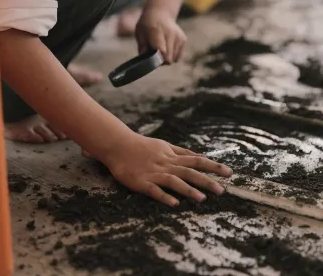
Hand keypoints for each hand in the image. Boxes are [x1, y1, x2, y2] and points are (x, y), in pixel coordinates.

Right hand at [104, 132, 231, 205]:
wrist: (118, 145)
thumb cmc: (142, 145)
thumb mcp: (164, 145)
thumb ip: (181, 152)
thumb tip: (198, 155)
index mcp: (172, 155)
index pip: (197, 160)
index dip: (213, 166)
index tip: (229, 173)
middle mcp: (165, 164)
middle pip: (189, 171)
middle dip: (206, 180)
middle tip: (223, 190)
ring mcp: (153, 173)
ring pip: (174, 181)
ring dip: (188, 189)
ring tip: (203, 199)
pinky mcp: (141, 182)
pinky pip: (154, 190)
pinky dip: (164, 196)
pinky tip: (174, 204)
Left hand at [135, 7, 185, 62]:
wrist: (160, 13)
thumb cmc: (147, 25)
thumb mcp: (139, 33)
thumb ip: (142, 46)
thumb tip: (145, 59)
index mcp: (156, 31)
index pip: (161, 51)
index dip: (156, 59)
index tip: (151, 58)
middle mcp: (170, 34)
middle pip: (168, 58)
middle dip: (161, 61)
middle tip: (154, 56)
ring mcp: (179, 37)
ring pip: (174, 59)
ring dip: (167, 58)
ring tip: (160, 50)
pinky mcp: (183, 39)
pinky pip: (178, 56)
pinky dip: (172, 56)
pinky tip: (167, 48)